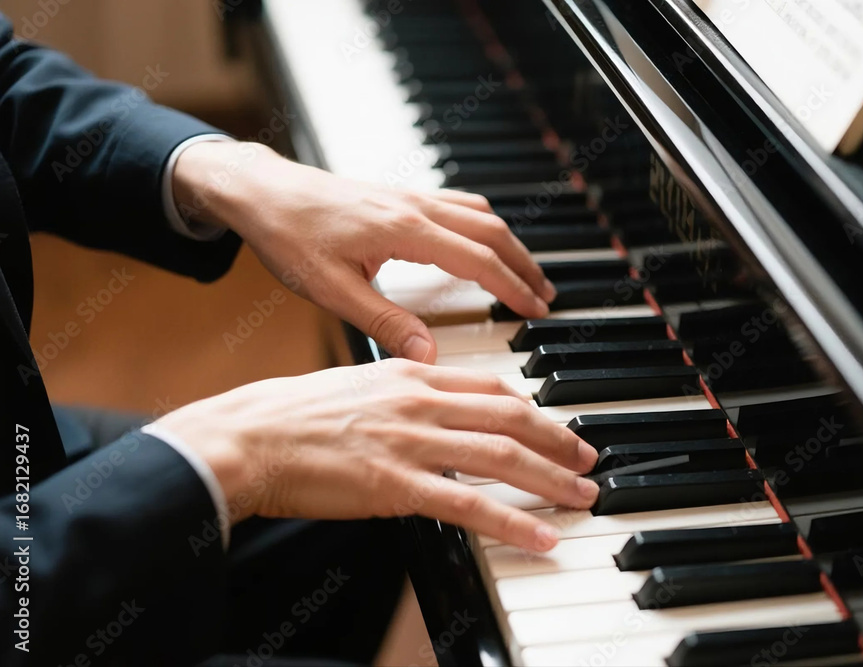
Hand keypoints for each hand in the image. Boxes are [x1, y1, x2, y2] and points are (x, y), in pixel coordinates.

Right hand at [154, 359, 598, 550]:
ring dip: (550, 480)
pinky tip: (542, 538)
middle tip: (588, 461)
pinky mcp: (395, 485)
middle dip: (557, 441)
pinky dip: (512, 523)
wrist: (245, 437)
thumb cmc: (289, 415)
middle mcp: (419, 402)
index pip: (490, 386)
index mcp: (409, 374)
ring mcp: (410, 442)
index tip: (555, 427)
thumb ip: (402, 392)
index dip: (533, 408)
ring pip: (502, 457)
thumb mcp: (355, 384)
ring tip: (581, 498)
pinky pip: (470, 506)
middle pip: (510, 417)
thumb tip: (436, 409)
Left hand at [172, 141, 554, 362]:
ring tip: (525, 272)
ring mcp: (409, 196)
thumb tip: (429, 354)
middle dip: (525, 265)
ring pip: (480, 215)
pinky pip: (459, 204)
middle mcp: (416, 207)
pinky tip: (482, 242)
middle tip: (546, 296)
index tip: (536, 311)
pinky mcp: (399, 195)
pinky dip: (484, 226)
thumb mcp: (333, 291)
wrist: (260, 190)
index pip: (478, 261)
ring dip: (509, 243)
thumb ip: (385, 323)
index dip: (513, 288)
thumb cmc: (289, 237)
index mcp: (405, 231)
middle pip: (492, 233)